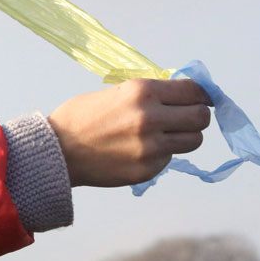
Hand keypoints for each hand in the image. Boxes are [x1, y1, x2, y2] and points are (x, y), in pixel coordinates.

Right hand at [48, 79, 211, 187]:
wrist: (58, 151)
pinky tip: (140, 150)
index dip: (201, 94)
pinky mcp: (148, 169)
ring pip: (194, 140)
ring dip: (185, 136)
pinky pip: (171, 158)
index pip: (194, 91)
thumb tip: (181, 94)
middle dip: (197, 115)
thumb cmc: (82, 117)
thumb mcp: (117, 92)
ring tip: (166, 135)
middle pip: (201, 117)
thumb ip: (150, 93)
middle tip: (186, 117)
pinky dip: (163, 154)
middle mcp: (151, 118)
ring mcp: (151, 147)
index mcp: (142, 92)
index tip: (200, 98)